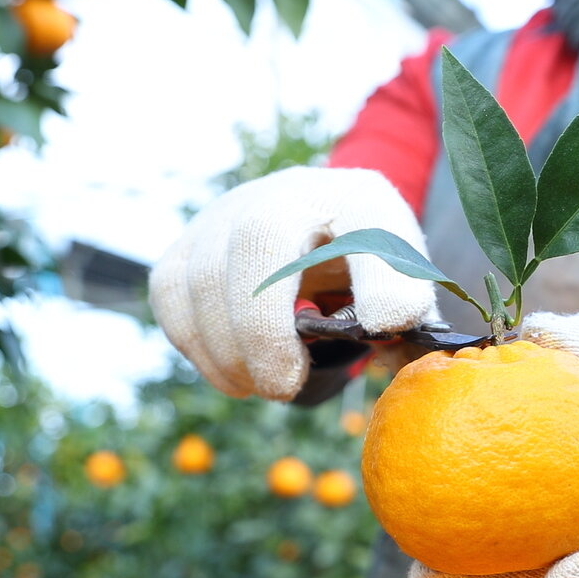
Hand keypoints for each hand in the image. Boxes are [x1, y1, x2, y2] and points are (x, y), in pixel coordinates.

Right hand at [149, 165, 440, 399]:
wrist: (322, 238)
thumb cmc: (365, 272)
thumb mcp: (404, 285)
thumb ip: (407, 303)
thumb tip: (387, 325)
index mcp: (358, 198)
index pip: (371, 219)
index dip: (378, 277)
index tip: (386, 326)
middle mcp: (288, 191)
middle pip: (259, 239)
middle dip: (264, 330)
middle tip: (284, 386)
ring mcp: (229, 211)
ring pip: (203, 273)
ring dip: (225, 346)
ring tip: (260, 384)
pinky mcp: (189, 241)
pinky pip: (171, 292)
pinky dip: (195, 342)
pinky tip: (232, 372)